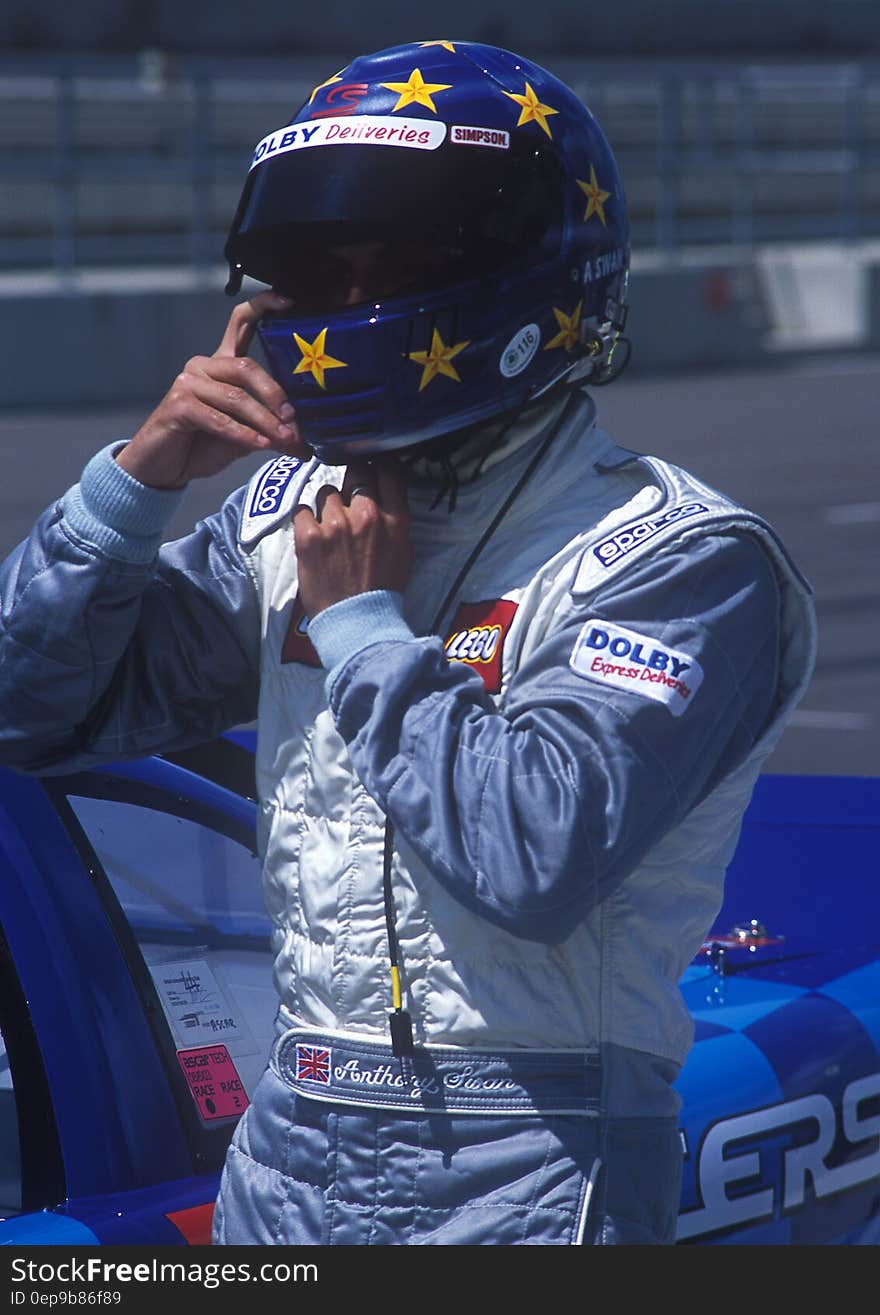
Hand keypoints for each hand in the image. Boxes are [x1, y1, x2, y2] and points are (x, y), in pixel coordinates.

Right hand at [117, 290, 309, 488]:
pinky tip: (261, 446)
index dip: (263, 307)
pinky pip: (219, 419)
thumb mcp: (244, 436)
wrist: (164, 469)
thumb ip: (268, 430)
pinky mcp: (178, 404)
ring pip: (237, 398)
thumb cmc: (203, 446)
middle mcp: (204, 366)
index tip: (288, 301)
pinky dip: (243, 434)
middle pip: (247, 367)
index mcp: (221, 365)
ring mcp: (188, 383)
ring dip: (265, 423)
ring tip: (285, 441)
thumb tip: (302, 442)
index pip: (240, 323)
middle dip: (275, 395)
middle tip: (294, 420)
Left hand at [294, 460, 411, 618]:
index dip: (378, 464)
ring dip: (326, 504)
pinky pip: (302, 509)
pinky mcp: (309, 535)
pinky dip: (305, 520)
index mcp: (395, 519)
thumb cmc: (382, 588)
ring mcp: (336, 523)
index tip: (372, 468)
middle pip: (356, 472)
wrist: (357, 620)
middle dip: (352, 479)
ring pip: (326, 490)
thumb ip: (394, 519)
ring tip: (329, 527)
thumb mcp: (403, 549)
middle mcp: (367, 515)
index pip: (388, 470)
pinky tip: (312, 537)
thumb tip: (383, 494)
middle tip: (347, 496)